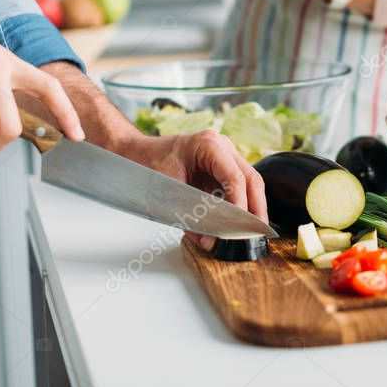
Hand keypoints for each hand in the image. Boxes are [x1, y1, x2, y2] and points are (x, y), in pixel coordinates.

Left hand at [39, 63, 266, 250]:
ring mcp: (222, 155)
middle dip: (256, 207)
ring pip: (248, 181)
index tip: (241, 227)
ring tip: (250, 231)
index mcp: (209, 145)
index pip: (236, 178)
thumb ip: (192, 216)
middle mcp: (221, 146)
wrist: (128, 154)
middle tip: (257, 232)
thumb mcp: (168, 193)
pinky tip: (238, 222)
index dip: (241, 205)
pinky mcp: (218, 166)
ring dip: (251, 206)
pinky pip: (236, 185)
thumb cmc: (142, 166)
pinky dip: (239, 204)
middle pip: (251, 178)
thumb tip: (211, 241)